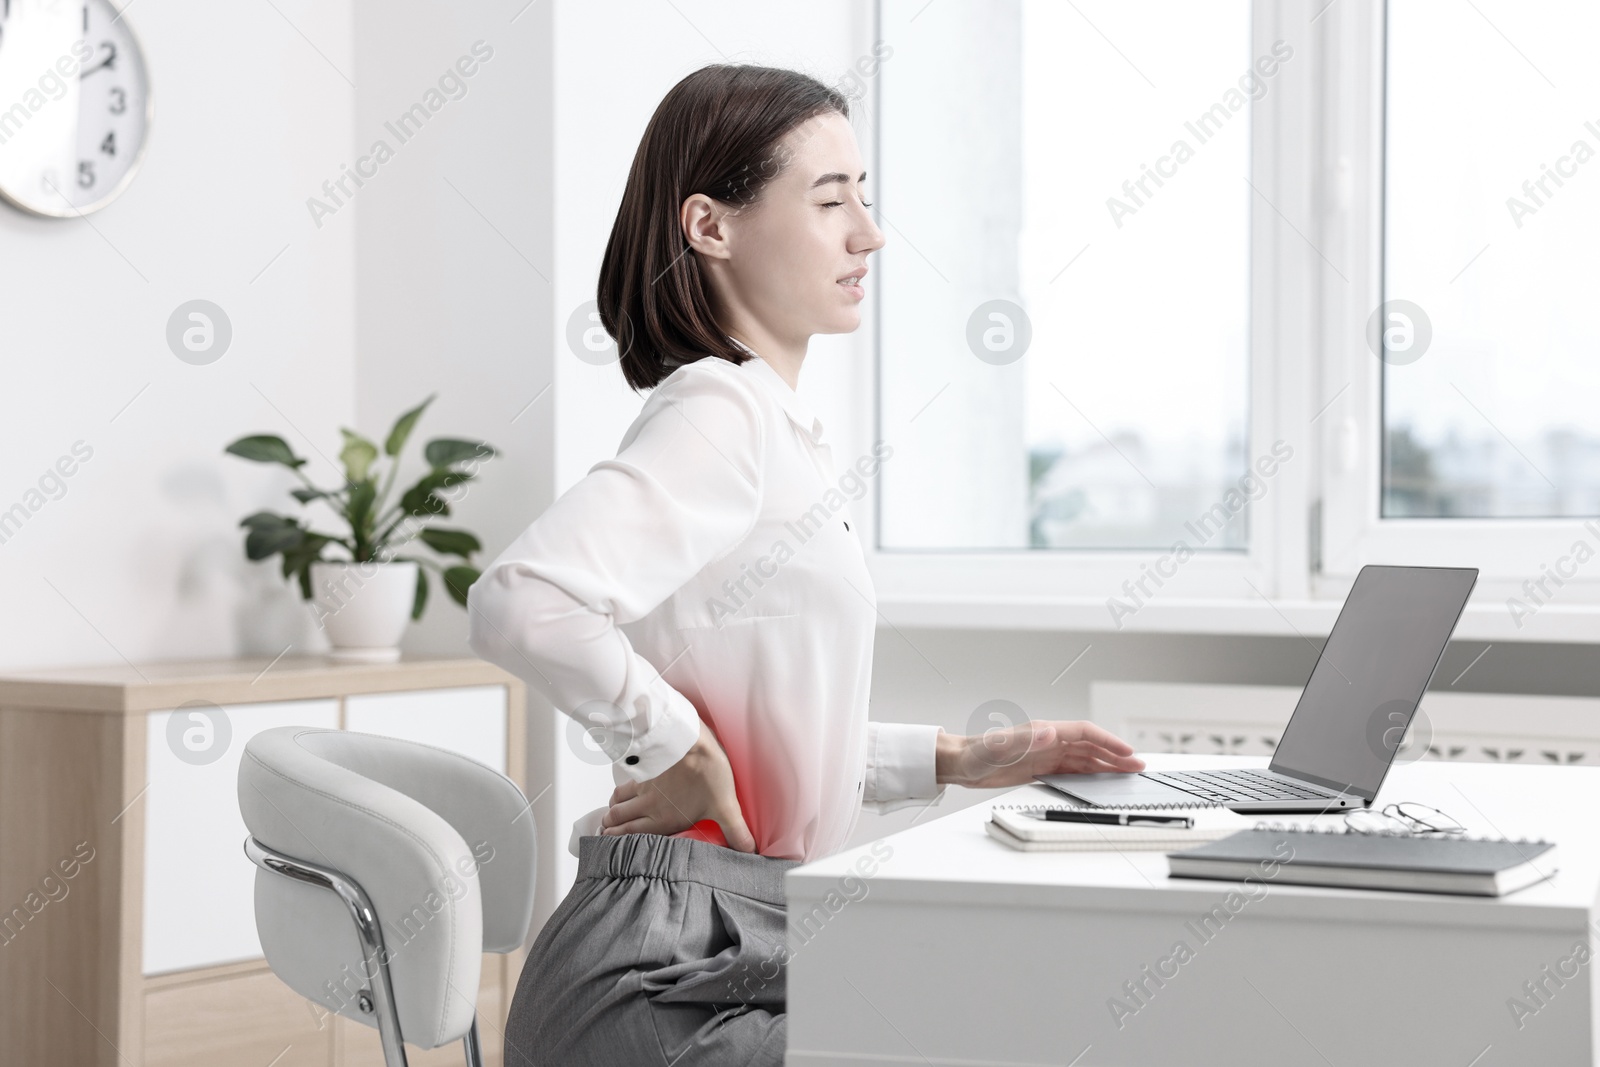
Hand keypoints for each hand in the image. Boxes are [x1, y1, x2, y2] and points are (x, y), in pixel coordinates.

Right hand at [599, 719, 755, 851]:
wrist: (686, 738)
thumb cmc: (704, 772)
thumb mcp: (725, 806)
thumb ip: (735, 831)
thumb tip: (750, 851)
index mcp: (663, 820)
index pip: (633, 837)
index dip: (619, 842)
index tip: (610, 846)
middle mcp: (648, 806)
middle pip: (620, 819)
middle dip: (610, 828)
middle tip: (605, 832)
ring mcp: (643, 786)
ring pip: (618, 801)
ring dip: (612, 810)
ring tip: (609, 816)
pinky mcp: (644, 767)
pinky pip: (625, 782)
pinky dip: (619, 790)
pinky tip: (621, 789)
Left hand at [936, 720, 1144, 789]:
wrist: (961, 763)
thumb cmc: (976, 753)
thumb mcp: (1000, 749)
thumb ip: (1025, 740)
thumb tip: (1051, 732)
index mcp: (1043, 732)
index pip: (1084, 733)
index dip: (1108, 741)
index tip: (1127, 751)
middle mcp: (1048, 741)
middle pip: (1090, 746)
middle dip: (1115, 755)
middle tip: (1137, 767)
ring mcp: (1045, 754)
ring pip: (1084, 758)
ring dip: (1106, 765)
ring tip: (1126, 774)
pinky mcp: (1040, 767)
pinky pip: (1072, 770)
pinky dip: (1089, 775)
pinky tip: (1099, 782)